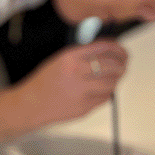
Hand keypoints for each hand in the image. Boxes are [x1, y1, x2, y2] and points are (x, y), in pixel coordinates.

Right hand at [13, 40, 127, 126]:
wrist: (32, 104)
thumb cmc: (45, 82)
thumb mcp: (59, 60)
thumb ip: (82, 55)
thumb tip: (109, 52)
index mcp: (70, 58)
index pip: (104, 47)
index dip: (118, 48)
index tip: (122, 51)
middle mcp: (76, 73)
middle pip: (112, 65)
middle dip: (122, 65)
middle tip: (122, 65)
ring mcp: (81, 91)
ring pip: (112, 83)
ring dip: (116, 80)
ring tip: (112, 78)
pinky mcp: (85, 107)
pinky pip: (106, 97)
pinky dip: (107, 92)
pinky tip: (101, 90)